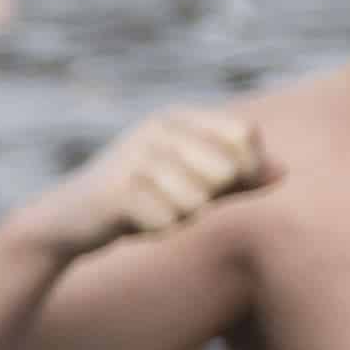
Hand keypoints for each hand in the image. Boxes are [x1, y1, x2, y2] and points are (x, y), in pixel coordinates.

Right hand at [35, 105, 266, 257]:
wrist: (65, 222)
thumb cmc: (138, 202)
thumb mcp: (192, 184)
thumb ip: (239, 178)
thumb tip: (284, 172)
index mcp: (176, 118)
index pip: (245, 135)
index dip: (248, 168)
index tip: (225, 186)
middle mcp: (156, 129)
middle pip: (227, 168)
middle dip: (211, 197)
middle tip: (177, 202)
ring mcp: (134, 157)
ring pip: (199, 200)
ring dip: (181, 218)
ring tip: (152, 211)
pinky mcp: (117, 190)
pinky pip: (170, 221)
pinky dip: (158, 231)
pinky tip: (133, 223)